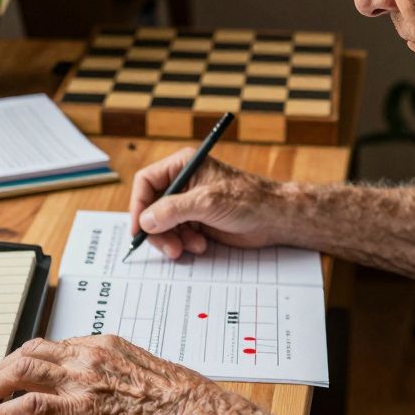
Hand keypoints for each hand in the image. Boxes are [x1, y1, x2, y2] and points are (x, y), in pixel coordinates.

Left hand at [0, 335, 217, 414]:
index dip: (28, 358)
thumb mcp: (142, 371)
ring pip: (22, 370)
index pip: (53, 344)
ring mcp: (82, 381)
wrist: (193, 414)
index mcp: (104, 345)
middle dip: (1, 366)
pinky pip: (32, 405)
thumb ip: (115, 370)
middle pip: (30, 351)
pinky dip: (8, 411)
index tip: (17, 370)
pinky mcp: (80, 410)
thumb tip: (104, 382)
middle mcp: (88, 356)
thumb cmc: (179, 399)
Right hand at [128, 148, 287, 258]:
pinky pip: (177, 235)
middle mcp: (183, 183)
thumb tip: (145, 221)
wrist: (274, 218)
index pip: (146, 182)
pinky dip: (184, 243)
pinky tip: (201, 245)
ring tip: (190, 247)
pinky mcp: (197, 221)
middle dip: (157, 229)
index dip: (139, 205)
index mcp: (183, 166)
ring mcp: (189, 203)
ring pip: (163, 225)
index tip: (139, 229)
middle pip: (151, 207)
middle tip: (168, 248)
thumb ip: (173, 210)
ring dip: (172, 240)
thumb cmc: (247, 199)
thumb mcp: (206, 202)